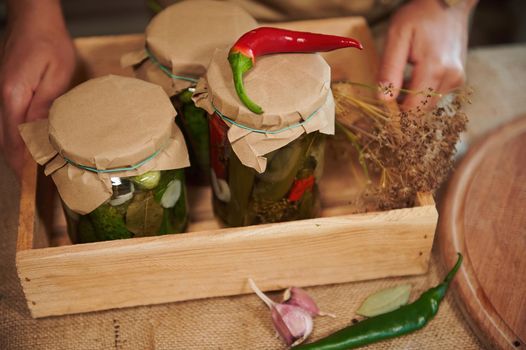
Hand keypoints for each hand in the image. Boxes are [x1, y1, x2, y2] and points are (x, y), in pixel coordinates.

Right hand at [0, 0, 75, 177]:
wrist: (34, 21)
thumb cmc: (49, 44)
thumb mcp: (56, 75)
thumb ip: (46, 105)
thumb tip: (40, 134)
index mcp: (13, 95)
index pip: (13, 139)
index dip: (20, 162)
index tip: (27, 182)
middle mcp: (1, 98)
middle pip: (5, 140)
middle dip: (17, 162)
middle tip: (32, 184)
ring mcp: (1, 95)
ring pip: (5, 132)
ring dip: (17, 151)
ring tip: (33, 170)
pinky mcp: (6, 93)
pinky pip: (9, 121)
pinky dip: (17, 137)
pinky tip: (30, 145)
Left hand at [378, 0, 475, 109]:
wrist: (446, 4)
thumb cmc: (418, 16)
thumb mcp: (397, 38)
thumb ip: (389, 70)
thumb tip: (383, 99)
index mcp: (436, 69)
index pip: (412, 108)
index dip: (394, 111)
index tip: (380, 102)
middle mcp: (451, 78)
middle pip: (421, 110)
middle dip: (402, 106)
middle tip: (387, 90)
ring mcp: (457, 79)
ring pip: (428, 105)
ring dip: (411, 100)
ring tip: (400, 80)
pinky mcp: (458, 79)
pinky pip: (435, 96)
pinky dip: (421, 93)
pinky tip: (413, 77)